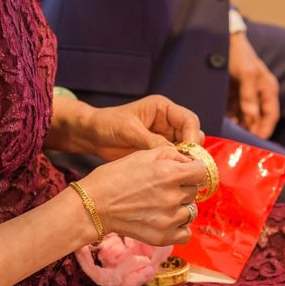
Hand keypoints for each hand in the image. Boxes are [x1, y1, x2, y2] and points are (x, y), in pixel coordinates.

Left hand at [52, 95, 202, 160]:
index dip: (192, 136)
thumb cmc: (107, 124)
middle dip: (191, 151)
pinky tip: (169, 176)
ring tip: (177, 172)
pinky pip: (173, 159)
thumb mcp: (129, 130)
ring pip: (185, 150)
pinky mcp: (158, 151)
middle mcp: (167, 122)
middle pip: (192, 136)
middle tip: (185, 166)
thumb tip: (173, 153)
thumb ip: (151, 140)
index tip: (188, 151)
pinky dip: (174, 167)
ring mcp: (164, 137)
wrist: (92, 136)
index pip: (189, 120)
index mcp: (163, 109)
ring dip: (184, 160)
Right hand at [81, 146, 207, 246]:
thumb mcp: (142, 155)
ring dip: (179, 208)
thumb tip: (189, 162)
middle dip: (182, 188)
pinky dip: (178, 228)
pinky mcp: (164, 237)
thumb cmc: (114, 177)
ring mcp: (169, 219)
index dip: (192, 171)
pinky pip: (186, 233)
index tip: (183, 174)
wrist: (93, 205)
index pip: (202, 172)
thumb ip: (171, 154)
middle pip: (194, 192)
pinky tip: (164, 221)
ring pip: (190, 212)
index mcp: (170, 173)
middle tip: (160, 190)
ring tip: (159, 206)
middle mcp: (173, 197)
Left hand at [227, 31, 278, 138]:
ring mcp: (246, 94)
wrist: (222, 40)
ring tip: (230, 138)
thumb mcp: (246, 75)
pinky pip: (233, 110)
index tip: (255, 143)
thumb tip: (251, 117)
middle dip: (250, 131)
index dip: (264, 130)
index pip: (271, 116)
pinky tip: (222, 126)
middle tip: (240, 145)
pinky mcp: (233, 94)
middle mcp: (259, 94)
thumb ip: (248, 96)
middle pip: (258, 118)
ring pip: (245, 116)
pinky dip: (229, 118)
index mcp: (268, 89)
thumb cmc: (238, 55)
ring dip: (239, 126)